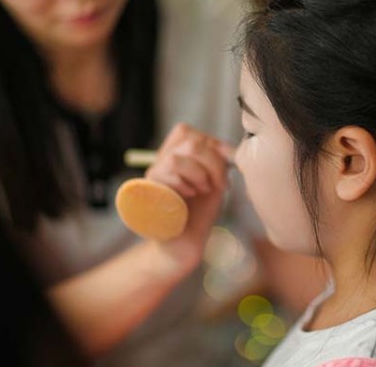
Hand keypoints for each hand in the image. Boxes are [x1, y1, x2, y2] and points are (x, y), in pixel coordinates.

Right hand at [145, 123, 230, 255]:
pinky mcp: (147, 189)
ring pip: (176, 157)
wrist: (185, 243)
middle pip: (188, 140)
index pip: (187, 132)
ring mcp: (152, 174)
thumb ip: (218, 161)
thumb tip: (228, 148)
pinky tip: (190, 197)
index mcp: (177, 156)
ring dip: (198, 174)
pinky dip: (185, 184)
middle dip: (212, 162)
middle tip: (218, 184)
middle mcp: (161, 161)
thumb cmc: (200, 213)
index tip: (226, 166)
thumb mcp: (214, 181)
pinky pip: (166, 173)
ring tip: (203, 191)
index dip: (212, 144)